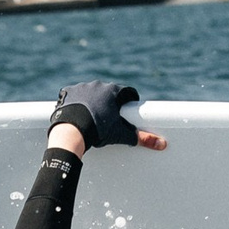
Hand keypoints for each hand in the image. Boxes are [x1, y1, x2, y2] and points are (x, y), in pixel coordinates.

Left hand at [49, 81, 167, 153]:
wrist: (71, 132)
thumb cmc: (97, 131)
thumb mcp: (121, 134)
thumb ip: (142, 138)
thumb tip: (162, 143)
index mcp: (113, 91)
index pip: (127, 93)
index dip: (129, 102)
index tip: (128, 110)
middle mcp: (97, 85)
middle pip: (109, 92)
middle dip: (111, 103)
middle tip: (110, 118)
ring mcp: (81, 87)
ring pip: (91, 92)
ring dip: (94, 101)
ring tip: (93, 117)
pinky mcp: (67, 92)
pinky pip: (74, 95)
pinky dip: (77, 102)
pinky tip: (78, 113)